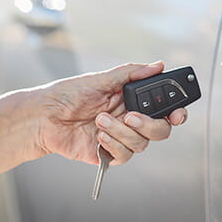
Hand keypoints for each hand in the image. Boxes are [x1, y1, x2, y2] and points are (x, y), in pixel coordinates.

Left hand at [36, 62, 186, 164]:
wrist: (44, 116)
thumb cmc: (69, 94)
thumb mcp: (102, 79)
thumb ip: (132, 73)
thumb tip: (157, 65)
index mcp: (132, 101)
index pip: (163, 110)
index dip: (176, 113)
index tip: (177, 114)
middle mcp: (130, 120)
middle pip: (160, 130)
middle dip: (149, 125)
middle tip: (130, 115)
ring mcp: (121, 138)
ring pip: (142, 143)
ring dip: (122, 131)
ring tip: (100, 120)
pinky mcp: (109, 154)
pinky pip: (125, 155)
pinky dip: (114, 144)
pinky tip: (99, 136)